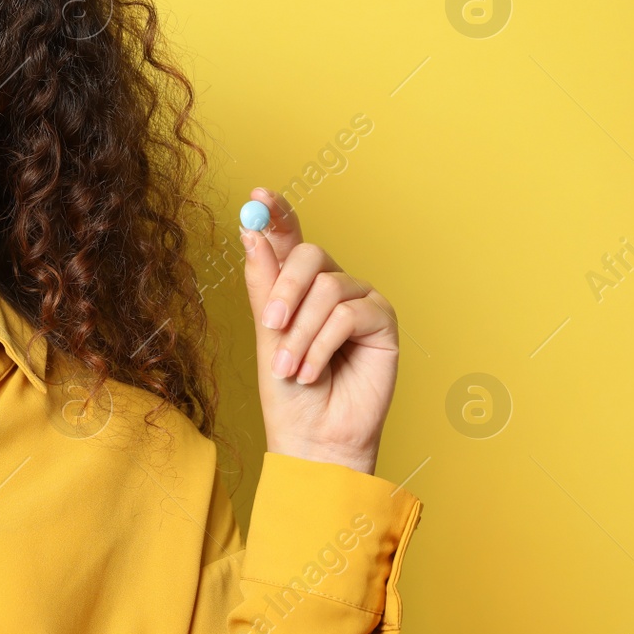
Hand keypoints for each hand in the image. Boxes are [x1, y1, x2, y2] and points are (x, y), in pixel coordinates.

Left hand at [240, 188, 397, 475]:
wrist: (312, 438)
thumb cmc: (287, 393)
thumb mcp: (266, 334)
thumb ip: (264, 283)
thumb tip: (251, 232)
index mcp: (297, 286)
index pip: (289, 239)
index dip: (277, 214)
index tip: (258, 195)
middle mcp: (331, 287)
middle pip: (310, 255)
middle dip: (285, 289)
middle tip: (271, 323)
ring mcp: (359, 302)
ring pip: (328, 288)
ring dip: (301, 333)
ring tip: (291, 368)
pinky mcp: (382, 323)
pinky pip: (348, 314)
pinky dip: (322, 345)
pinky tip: (314, 371)